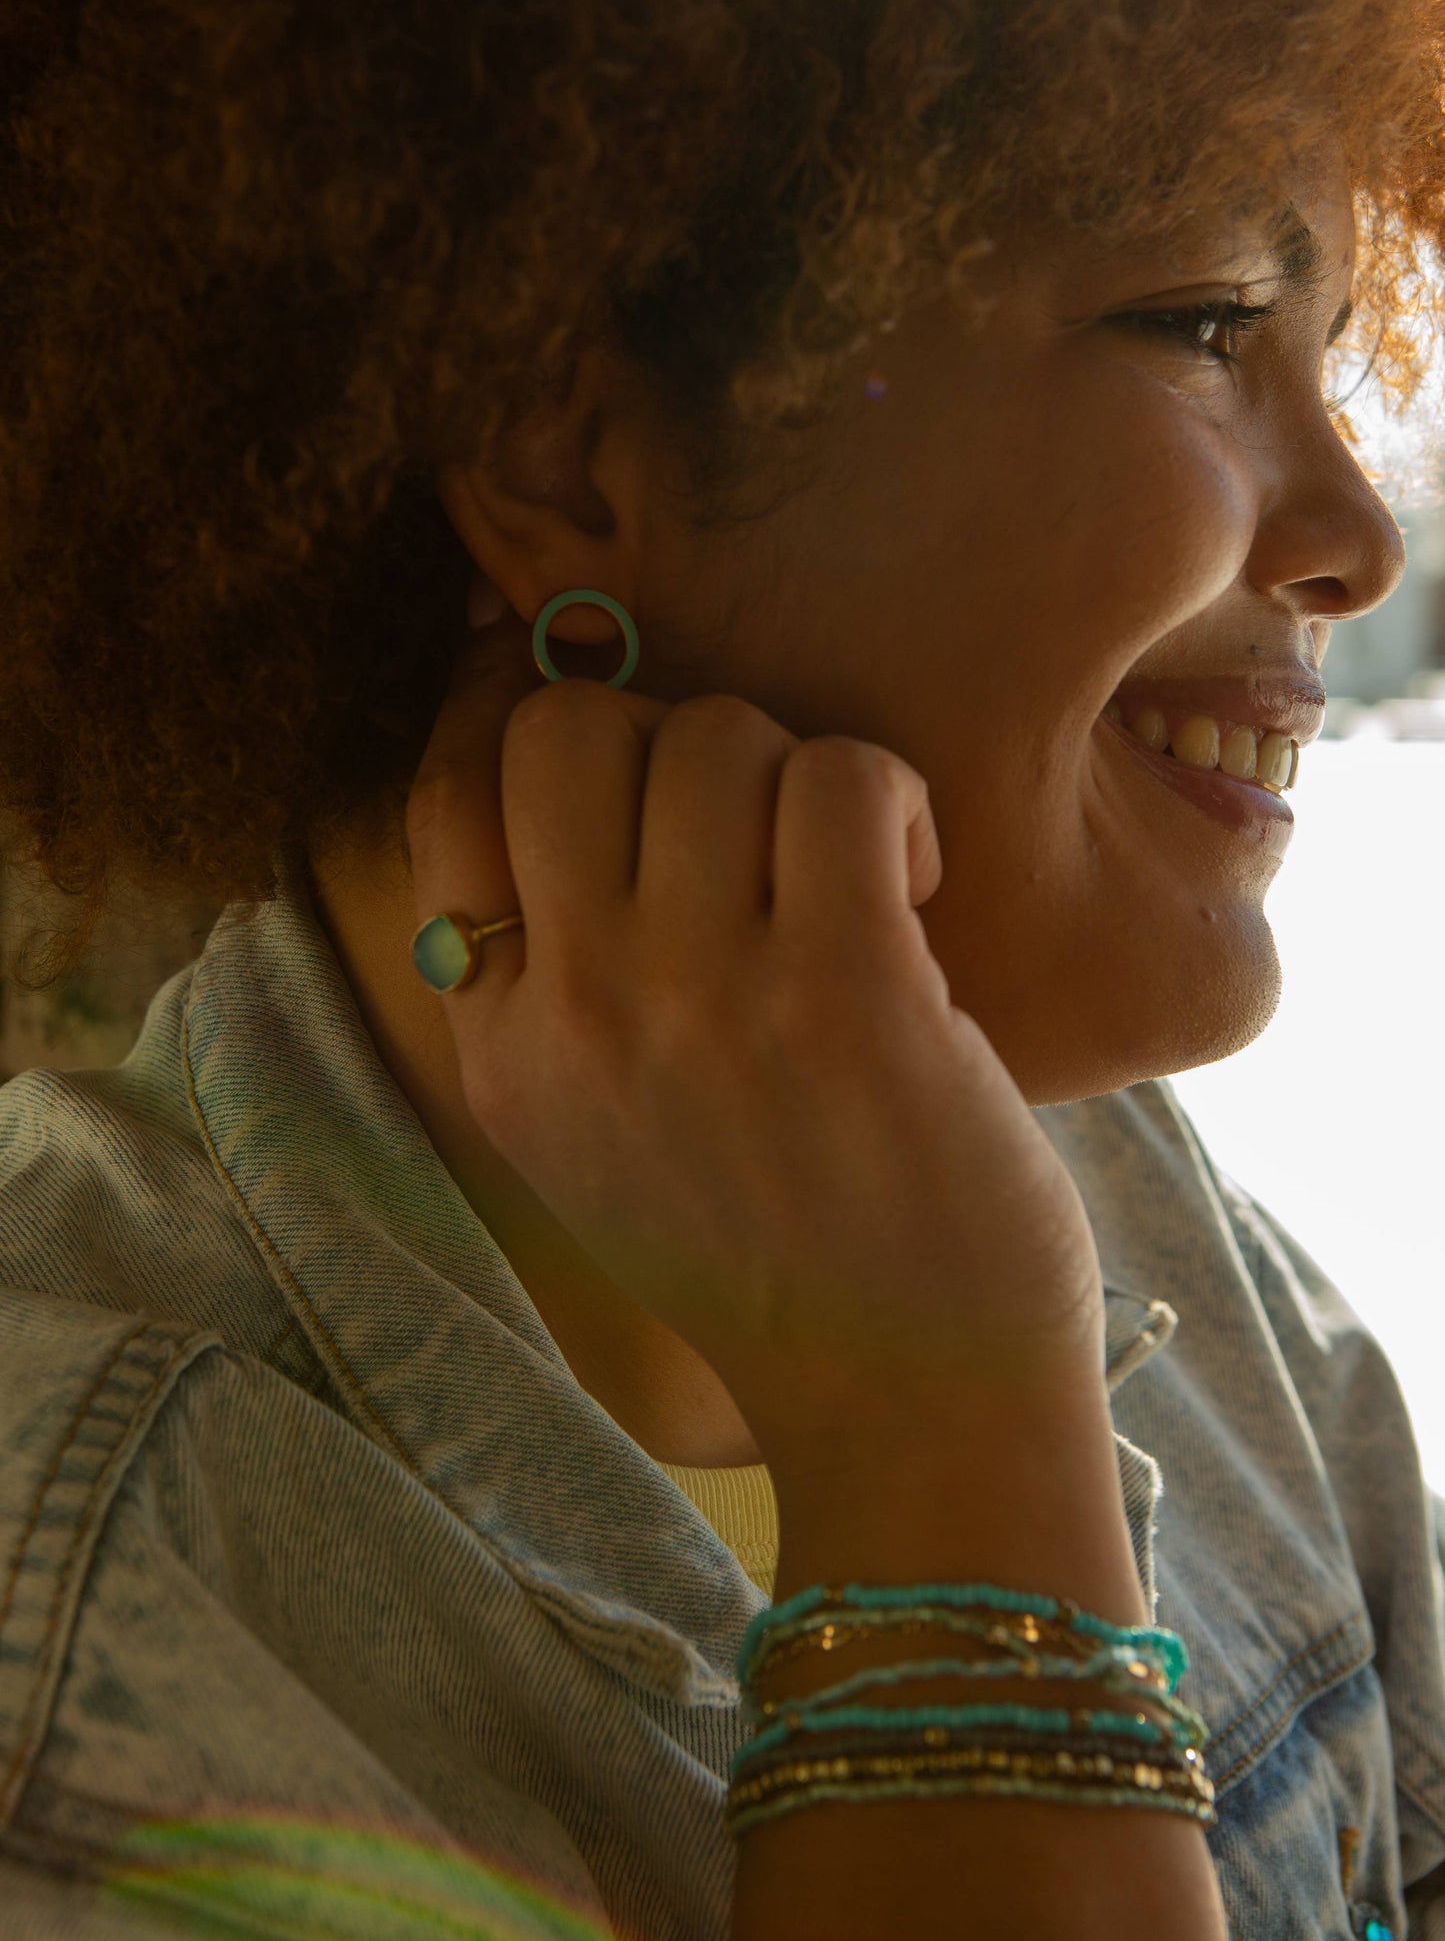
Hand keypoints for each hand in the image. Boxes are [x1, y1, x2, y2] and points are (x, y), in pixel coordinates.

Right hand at [405, 607, 1105, 1456]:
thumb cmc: (776, 1255)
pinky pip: (842, 779)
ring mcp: (708, 1003)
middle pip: (572, 728)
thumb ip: (546, 988)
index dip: (537, 726)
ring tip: (846, 875)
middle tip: (752, 830)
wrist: (913, 1404)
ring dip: (795, 773)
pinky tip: (913, 886)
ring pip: (714, 734)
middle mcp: (581, 1017)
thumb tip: (550, 782)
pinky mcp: (851, 997)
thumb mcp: (594, 1141)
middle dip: (676, 739)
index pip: (456, 790)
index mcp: (506, 1047)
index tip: (632, 764)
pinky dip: (892, 801)